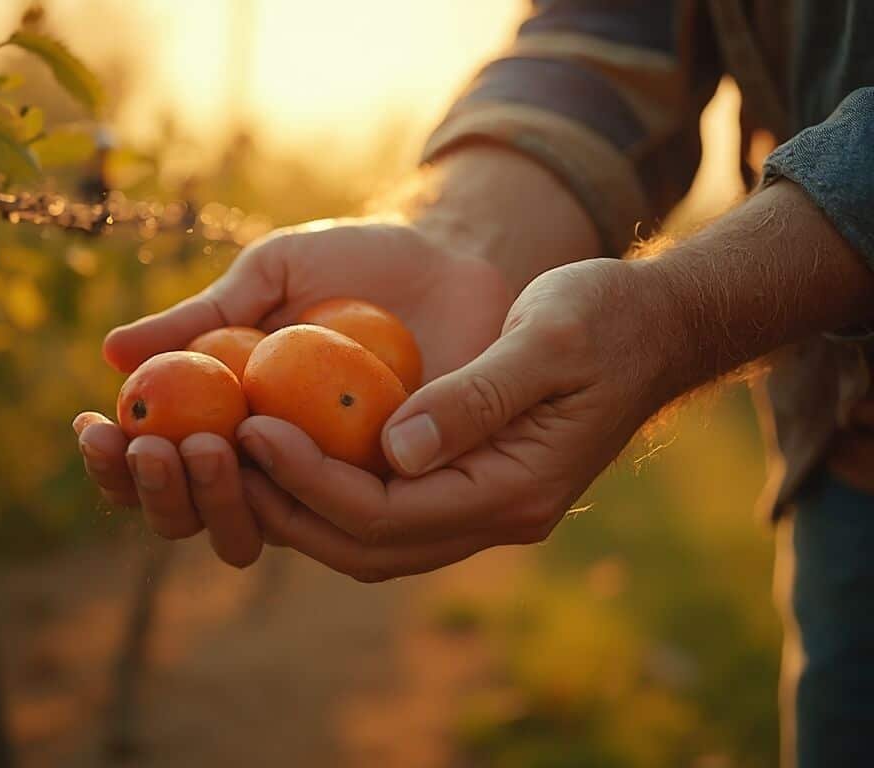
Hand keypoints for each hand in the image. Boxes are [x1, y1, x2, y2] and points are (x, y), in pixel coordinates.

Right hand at [73, 216, 512, 565]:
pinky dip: (296, 496)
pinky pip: (334, 518)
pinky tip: (274, 450)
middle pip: (187, 513)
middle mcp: (267, 463)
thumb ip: (200, 319)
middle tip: (160, 444)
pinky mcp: (386, 492)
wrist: (449, 259)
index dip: (114, 458)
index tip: (95, 426)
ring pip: (250, 531)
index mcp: (225, 416)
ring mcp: (323, 483)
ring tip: (209, 446)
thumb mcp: (270, 275)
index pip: (152, 461)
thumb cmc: (352, 262)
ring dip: (215, 501)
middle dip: (159, 490)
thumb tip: (111, 354)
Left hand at [239, 258, 670, 579]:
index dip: (313, 479)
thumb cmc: (606, 318)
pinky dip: (335, 491)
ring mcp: (486, 507)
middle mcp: (497, 515)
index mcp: (515, 489)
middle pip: (370, 546)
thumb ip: (477, 397)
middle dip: (292, 509)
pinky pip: (390, 511)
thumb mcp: (549, 339)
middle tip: (226, 457)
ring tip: (244, 459)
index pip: (389, 513)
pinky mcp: (474, 485)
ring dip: (305, 508)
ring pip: (375, 540)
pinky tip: (297, 449)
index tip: (253, 429)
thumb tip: (394, 449)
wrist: (654, 328)